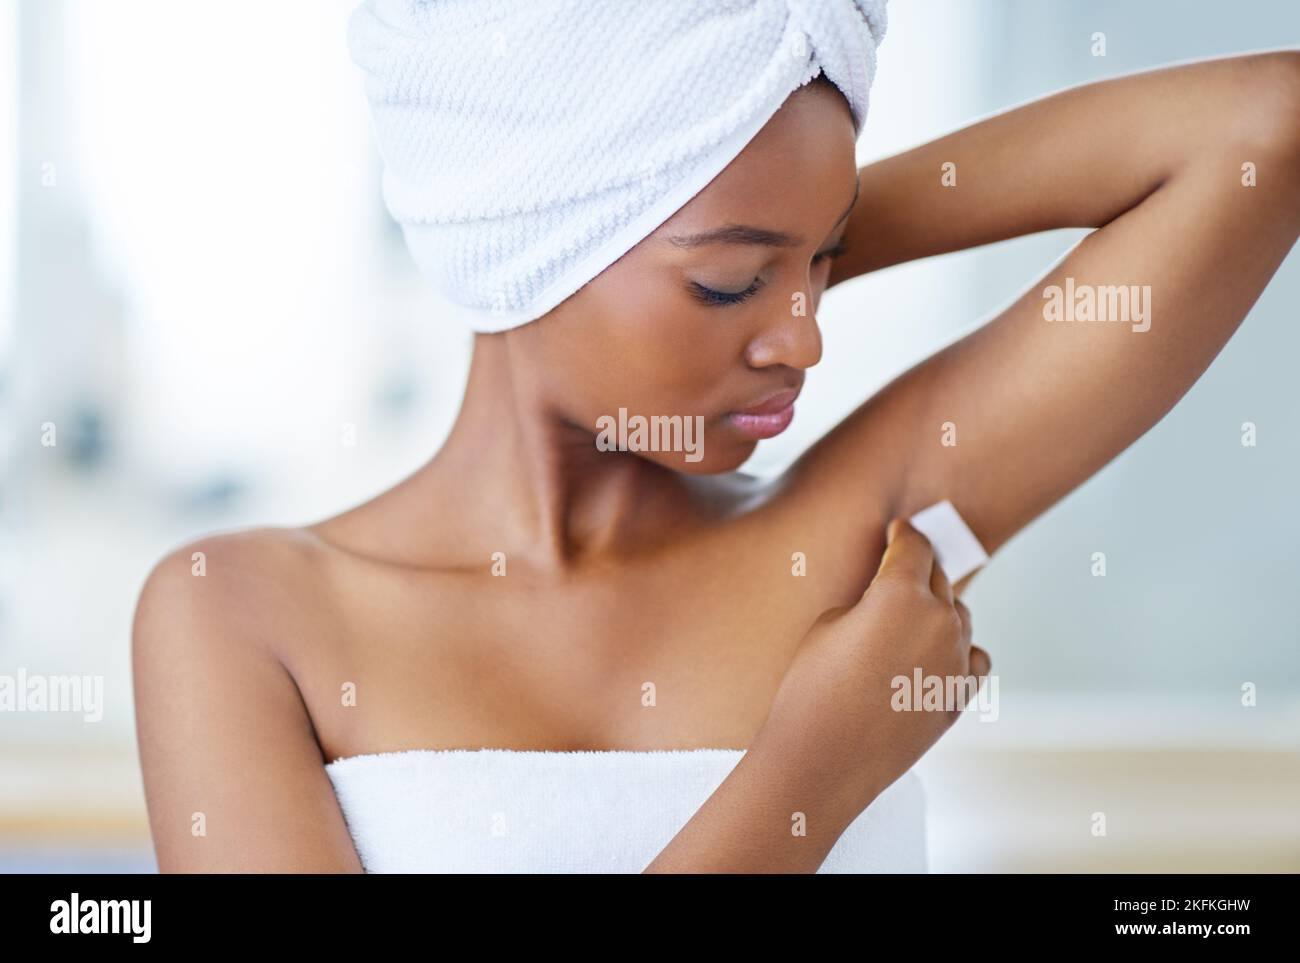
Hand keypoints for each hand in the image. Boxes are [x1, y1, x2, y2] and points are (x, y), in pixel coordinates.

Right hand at [758, 517, 991, 817]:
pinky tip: (933, 653)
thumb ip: (869, 599)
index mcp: (902, 592)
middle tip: (900, 566)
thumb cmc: (811, 687)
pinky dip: (956, 648)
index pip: (914, 545)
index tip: (900, 529)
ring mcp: (954, 660)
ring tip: (908, 616)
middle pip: (938, 576)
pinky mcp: (958, 696)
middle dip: (919, 568)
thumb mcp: (829, 623)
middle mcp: (938, 621)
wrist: (821, 760)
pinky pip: (971, 657)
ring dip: (937, 608)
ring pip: (957, 615)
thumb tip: (890, 597)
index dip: (904, 533)